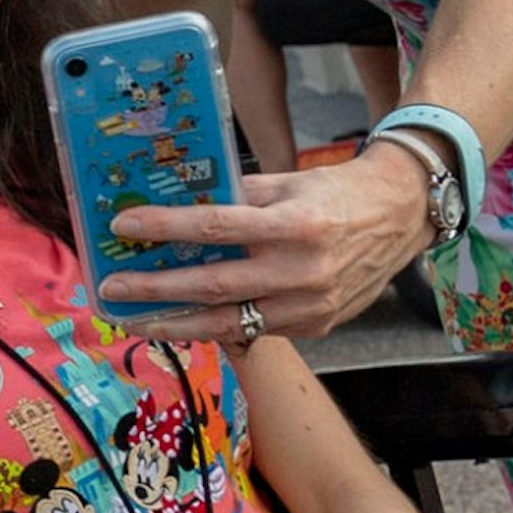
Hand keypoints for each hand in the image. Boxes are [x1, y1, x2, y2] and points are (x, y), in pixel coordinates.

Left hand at [108, 146, 435, 338]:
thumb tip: (179, 204)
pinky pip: (255, 330)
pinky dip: (215, 327)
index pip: (215, 227)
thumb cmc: (337, 193)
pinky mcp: (316, 325)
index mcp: (295, 224)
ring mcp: (311, 305)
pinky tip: (182, 322)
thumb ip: (237, 197)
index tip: (122, 225)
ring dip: (175, 323)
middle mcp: (303, 270)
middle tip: (111, 289)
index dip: (164, 228)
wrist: (401, 217)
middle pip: (214, 285)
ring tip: (133, 319)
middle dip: (155, 289)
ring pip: (229, 322)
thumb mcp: (288, 182)